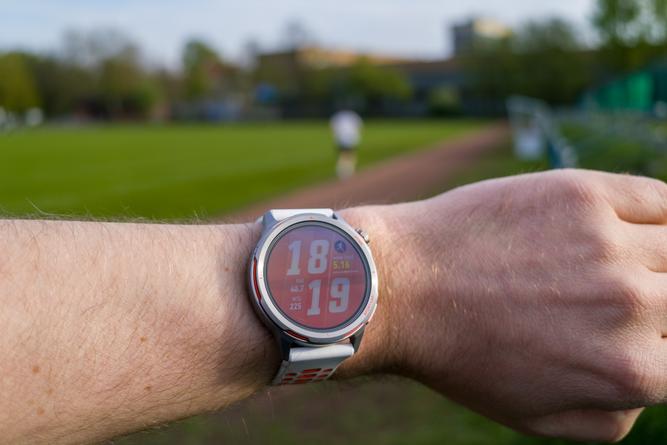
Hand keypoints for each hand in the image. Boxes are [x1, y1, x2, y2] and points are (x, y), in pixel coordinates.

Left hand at [368, 169, 666, 441]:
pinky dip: (659, 212)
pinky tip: (637, 223)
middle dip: (659, 302)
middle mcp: (632, 305)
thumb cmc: (461, 354)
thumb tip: (647, 386)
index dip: (658, 344)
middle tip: (616, 295)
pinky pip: (657, 196)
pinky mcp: (583, 194)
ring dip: (660, 257)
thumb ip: (610, 416)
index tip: (638, 326)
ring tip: (620, 261)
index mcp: (628, 370)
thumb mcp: (535, 417)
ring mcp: (609, 244)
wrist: (403, 286)